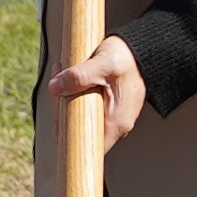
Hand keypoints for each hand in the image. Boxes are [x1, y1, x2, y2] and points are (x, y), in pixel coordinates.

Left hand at [32, 30, 148, 148]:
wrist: (141, 50)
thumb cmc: (128, 58)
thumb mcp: (104, 63)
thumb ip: (80, 76)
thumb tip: (55, 87)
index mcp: (116, 123)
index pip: (88, 146)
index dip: (69, 139)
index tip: (57, 121)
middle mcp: (115, 125)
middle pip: (79, 131)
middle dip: (61, 109)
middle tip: (58, 83)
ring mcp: (110, 117)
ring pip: (79, 118)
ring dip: (65, 98)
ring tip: (63, 73)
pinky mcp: (106, 108)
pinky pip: (84, 108)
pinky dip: (73, 94)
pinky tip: (69, 77)